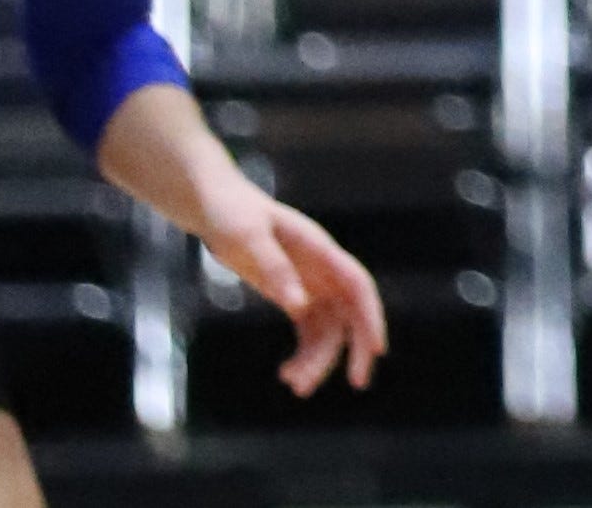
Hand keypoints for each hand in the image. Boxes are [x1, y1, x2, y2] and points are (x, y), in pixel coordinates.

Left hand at [196, 187, 386, 395]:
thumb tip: (298, 305)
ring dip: (319, 359)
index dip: (371, 316)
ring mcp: (309, 283)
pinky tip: (286, 374)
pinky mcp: (292, 295)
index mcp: (319, 249)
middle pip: (351, 312)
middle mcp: (321, 269)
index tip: (378, 349)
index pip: (357, 285)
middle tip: (357, 382)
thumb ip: (273, 268)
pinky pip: (308, 332)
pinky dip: (303, 355)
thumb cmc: (232, 213)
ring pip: (329, 329)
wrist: (214, 206)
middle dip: (357, 346)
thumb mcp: (248, 237)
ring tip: (294, 386)